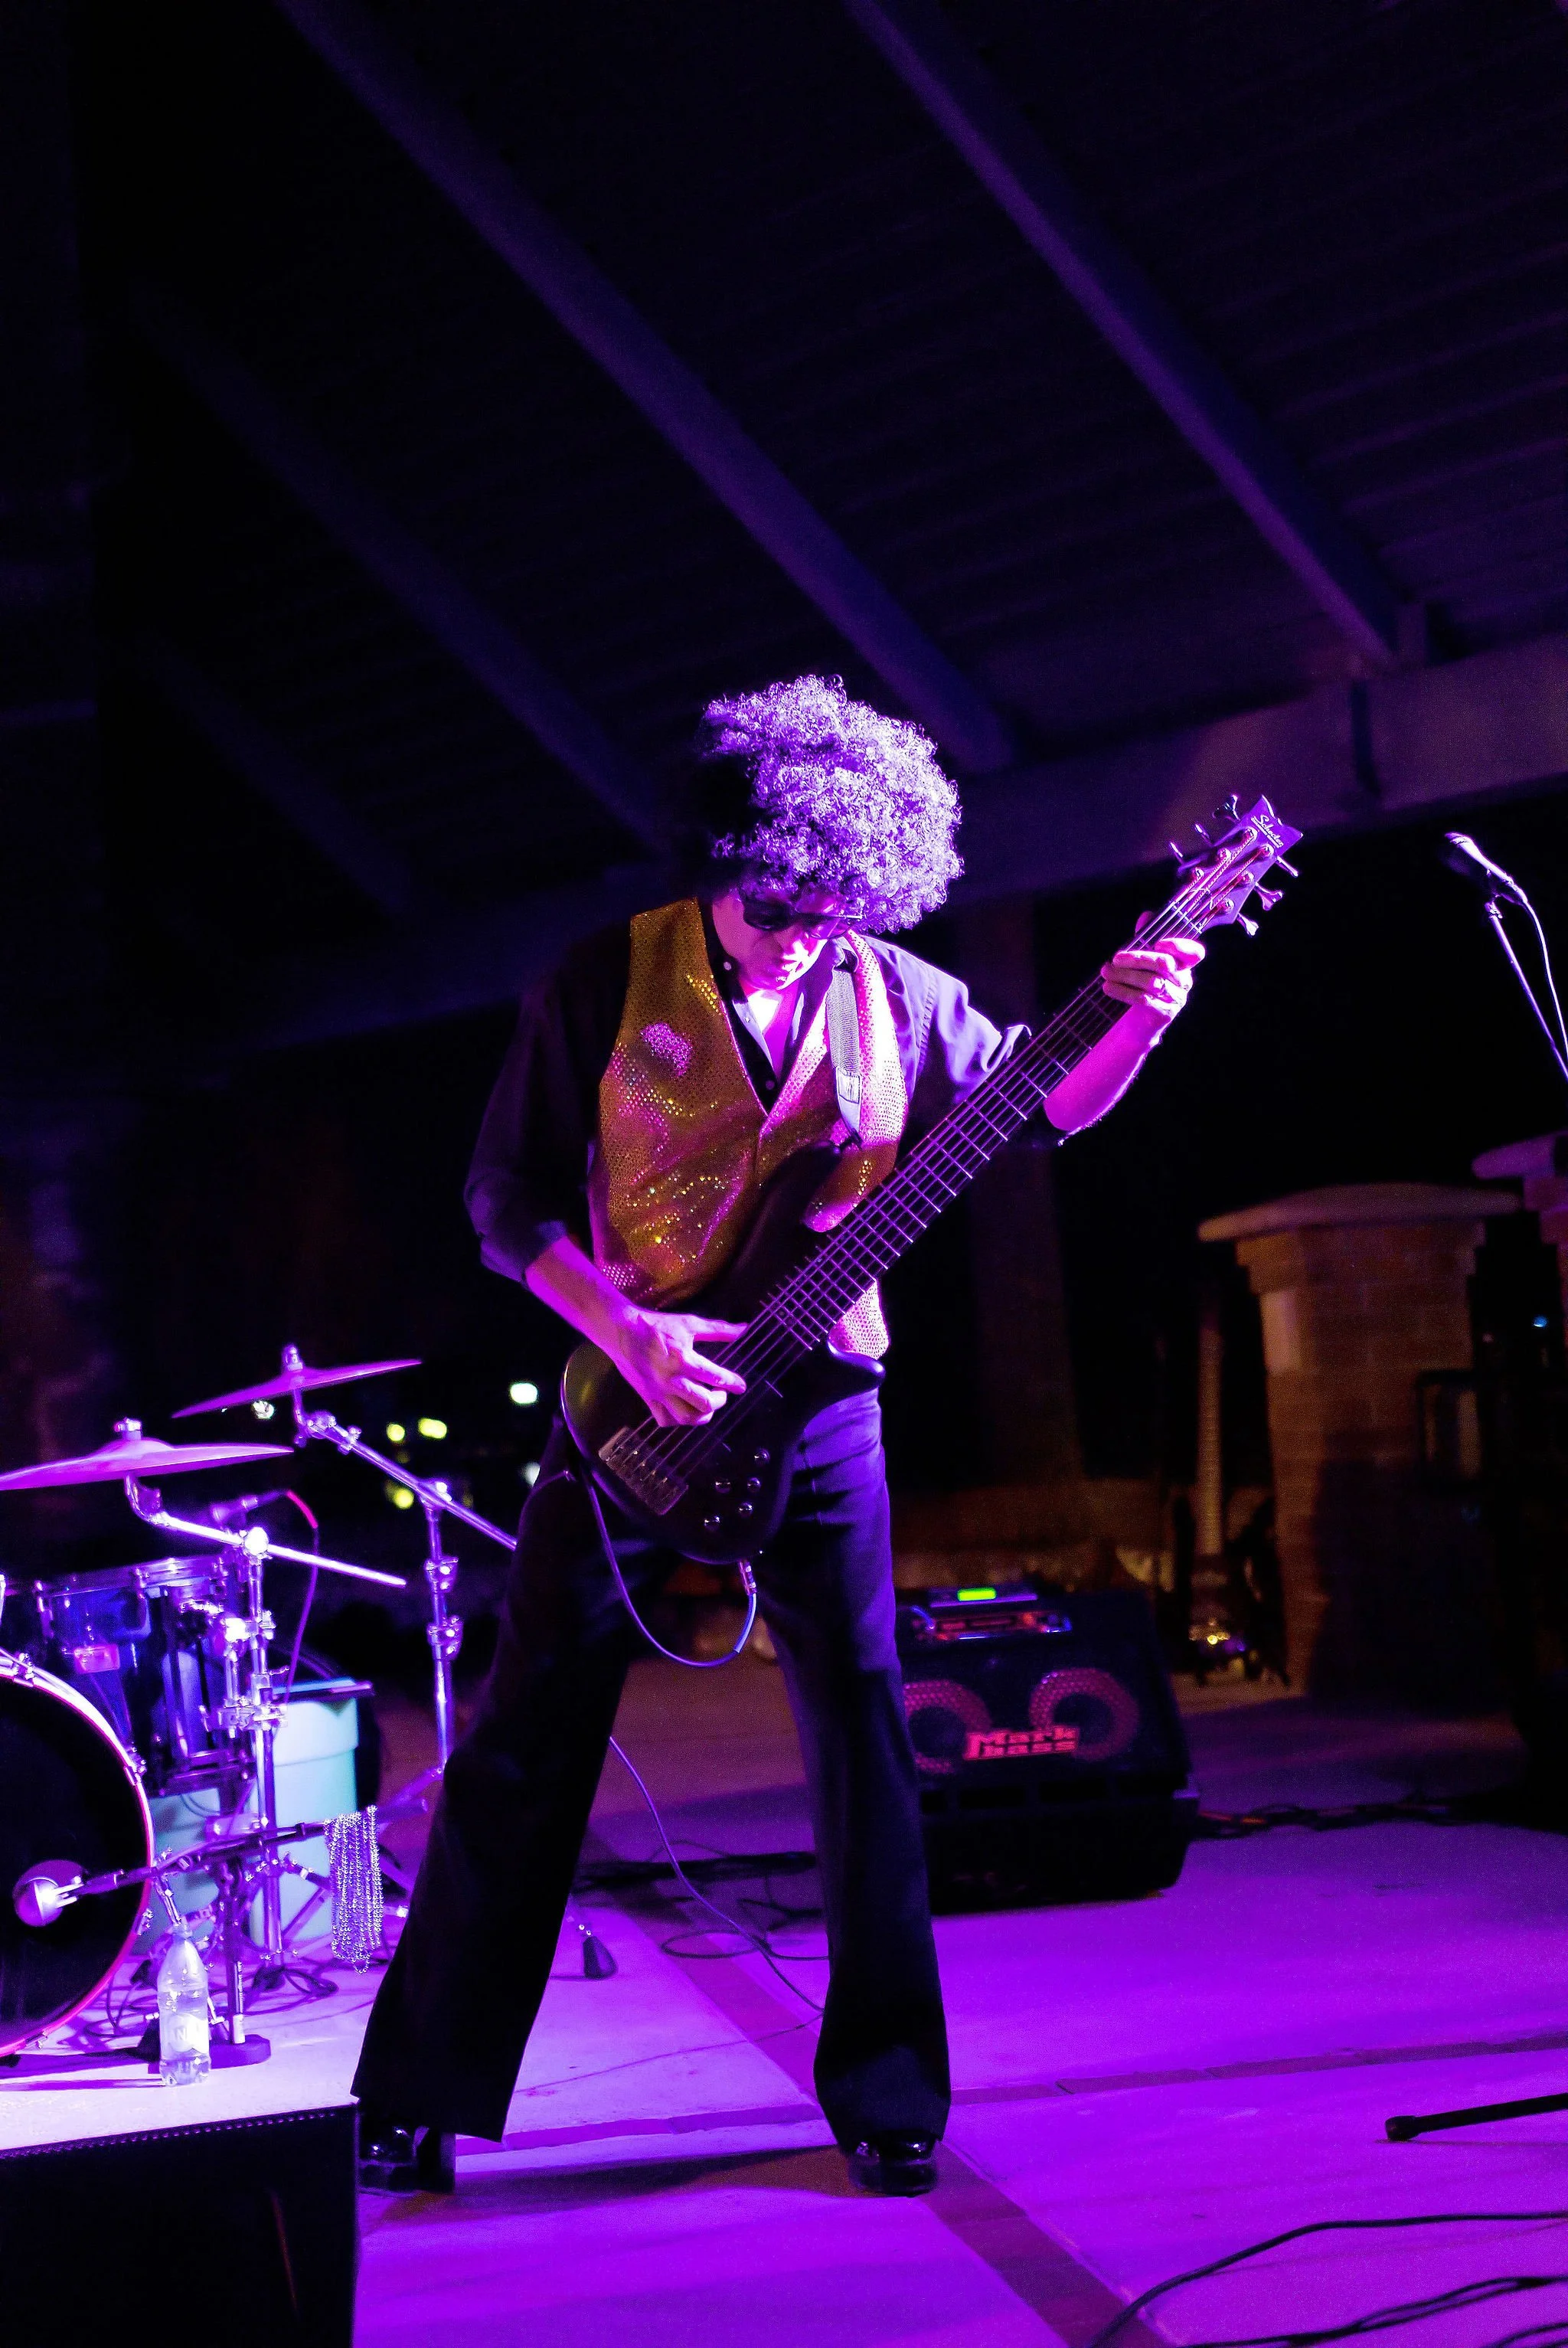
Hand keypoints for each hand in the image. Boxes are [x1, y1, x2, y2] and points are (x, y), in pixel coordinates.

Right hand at [611, 1306, 747, 1427]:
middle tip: (723, 1394)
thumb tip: (743, 1329)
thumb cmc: (656, 1327)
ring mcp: (658, 1392)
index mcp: (683, 1360)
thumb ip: (718, 1329)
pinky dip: (679, 1421)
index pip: (715, 1376)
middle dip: (719, 1401)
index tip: (741, 1386)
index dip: (732, 1382)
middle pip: (704, 1402)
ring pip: (685, 1417)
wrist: (622, 1332)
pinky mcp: (648, 1398)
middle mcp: (671, 1380)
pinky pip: (665, 1420)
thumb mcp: (688, 1323)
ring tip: (708, 1406)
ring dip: (702, 1415)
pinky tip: (686, 1411)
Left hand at [1102, 917, 1203, 1026]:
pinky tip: (1108, 987)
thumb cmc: (1140, 987)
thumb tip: (1147, 916)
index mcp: (1183, 965)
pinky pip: (1143, 999)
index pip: (1195, 953)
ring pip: (1151, 982)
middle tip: (1115, 958)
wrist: (1137, 1025)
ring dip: (1124, 975)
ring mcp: (1176, 998)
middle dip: (1137, 958)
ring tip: (1106, 972)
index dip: (1179, 945)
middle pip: (1164, 964)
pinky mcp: (1164, 1014)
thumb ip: (1145, 939)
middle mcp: (1184, 981)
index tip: (1158, 943)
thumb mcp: (1142, 962)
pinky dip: (1123, 991)